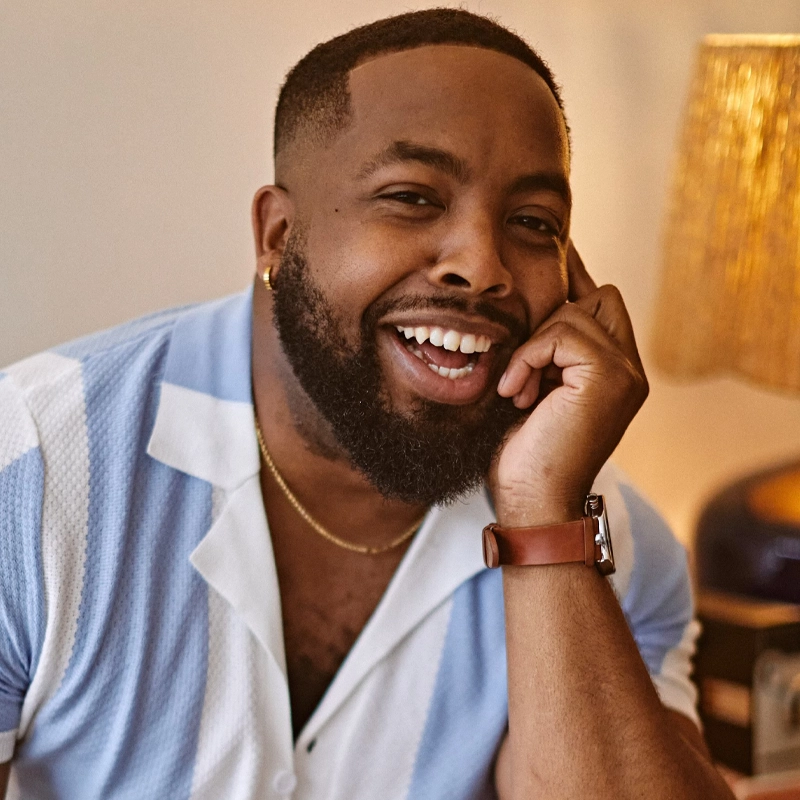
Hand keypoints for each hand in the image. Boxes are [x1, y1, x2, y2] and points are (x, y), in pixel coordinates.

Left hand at [489, 242, 647, 525]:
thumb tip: (529, 302)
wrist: (532, 503)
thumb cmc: (524, 456)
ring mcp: (626, 372)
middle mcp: (630, 369)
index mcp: (615, 371)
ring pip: (577, 309)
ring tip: (519, 390)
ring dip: (534, 345)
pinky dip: (530, 356)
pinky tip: (518, 392)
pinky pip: (562, 331)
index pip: (601, 303)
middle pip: (600, 295)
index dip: (572, 279)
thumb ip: (546, 352)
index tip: (545, 255)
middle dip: (554, 315)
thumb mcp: (534, 389)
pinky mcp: (610, 376)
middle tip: (525, 363)